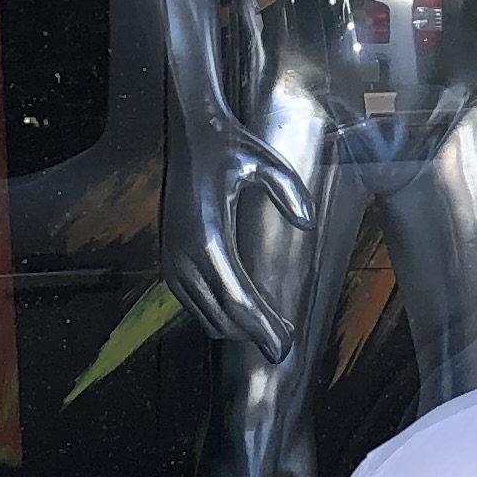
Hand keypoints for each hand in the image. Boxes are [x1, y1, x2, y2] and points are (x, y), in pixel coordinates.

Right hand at [168, 109, 313, 362]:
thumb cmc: (228, 144)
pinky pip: (192, 302)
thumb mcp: (264, 161)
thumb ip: (289, 191)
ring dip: (236, 327)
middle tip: (286, 339)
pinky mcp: (168, 256)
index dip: (263, 330)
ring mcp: (171, 257)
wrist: (187, 129)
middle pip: (221, 317)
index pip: (237, 301)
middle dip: (254, 333)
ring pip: (204, 315)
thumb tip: (307, 225)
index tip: (284, 348)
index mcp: (207, 236)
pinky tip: (242, 309)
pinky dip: (217, 313)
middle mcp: (183, 254)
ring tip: (271, 328)